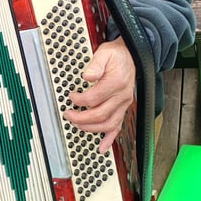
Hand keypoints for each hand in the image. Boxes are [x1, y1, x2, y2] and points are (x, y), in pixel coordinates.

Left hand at [63, 36, 135, 152]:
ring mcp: (123, 105)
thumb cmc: (116, 56)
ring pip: (108, 124)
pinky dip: (110, 139)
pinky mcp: (123, 109)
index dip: (79, 99)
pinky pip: (118, 127)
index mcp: (116, 83)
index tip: (71, 97)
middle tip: (68, 114)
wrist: (131, 57)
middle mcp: (122, 97)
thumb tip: (87, 76)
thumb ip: (95, 65)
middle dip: (81, 118)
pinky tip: (102, 147)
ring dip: (91, 128)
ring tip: (77, 125)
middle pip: (100, 114)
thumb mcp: (105, 53)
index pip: (94, 98)